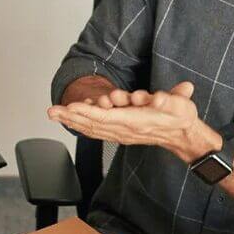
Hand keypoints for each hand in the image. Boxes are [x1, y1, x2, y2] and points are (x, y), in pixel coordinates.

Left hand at [47, 81, 220, 162]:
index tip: (72, 107)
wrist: (181, 134)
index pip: (107, 117)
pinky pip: (95, 130)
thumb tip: (161, 99)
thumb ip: (170, 99)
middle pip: (92, 124)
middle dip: (71, 117)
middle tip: (52, 111)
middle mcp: (124, 130)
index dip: (88, 112)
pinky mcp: (118, 133)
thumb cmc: (179, 115)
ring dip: (71, 121)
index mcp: (135, 122)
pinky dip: (80, 125)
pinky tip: (68, 121)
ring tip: (54, 114)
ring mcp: (120, 133)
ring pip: (90, 127)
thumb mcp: (180, 104)